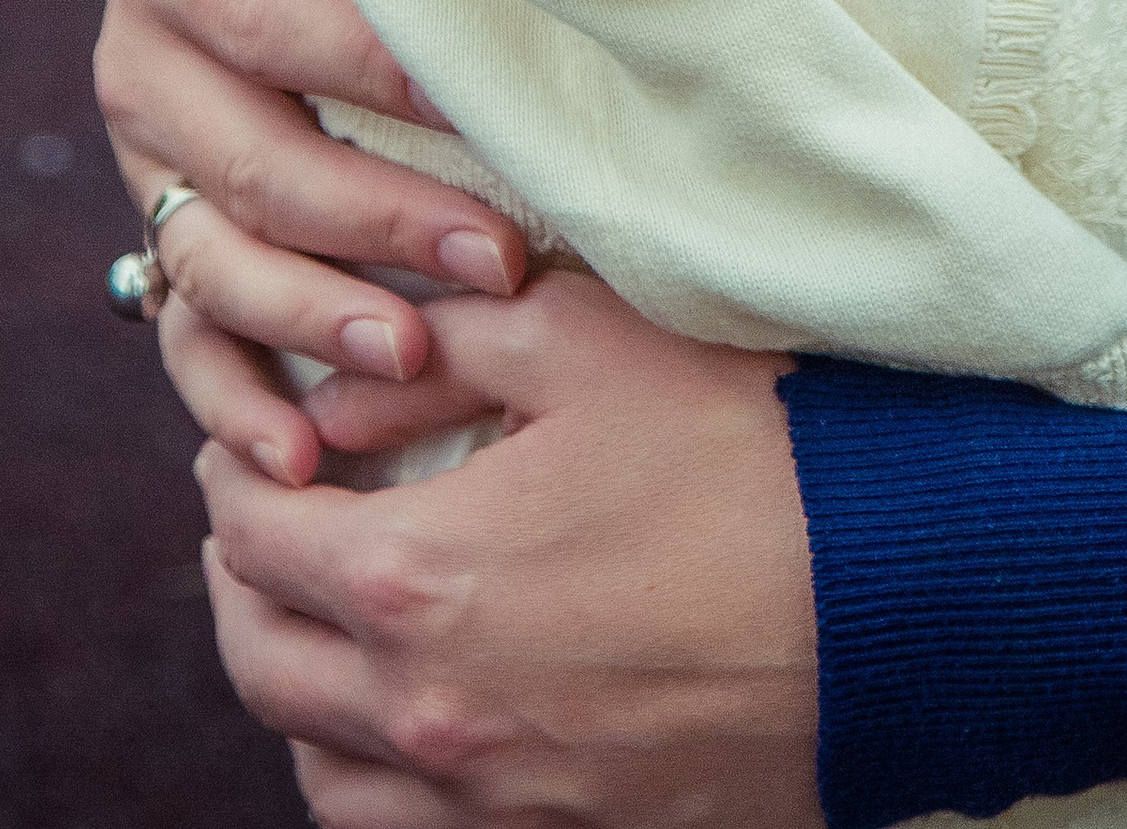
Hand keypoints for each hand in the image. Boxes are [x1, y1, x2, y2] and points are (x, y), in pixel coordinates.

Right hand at [96, 0, 526, 488]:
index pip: (261, 17)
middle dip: (377, 222)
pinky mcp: (161, 218)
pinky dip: (234, 400)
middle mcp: (140, 52)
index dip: (368, 67)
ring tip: (413, 359)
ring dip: (316, 319)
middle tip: (495, 261)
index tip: (482, 106)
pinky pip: (183, 327)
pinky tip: (296, 459)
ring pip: (212, 258)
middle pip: (249, 158)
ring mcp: (143, 149)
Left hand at [197, 273, 821, 827]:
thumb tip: (339, 397)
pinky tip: (404, 721)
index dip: (236, 476)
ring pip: (320, 770)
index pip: (254, 534)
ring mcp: (492, 796)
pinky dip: (371, 779)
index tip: (247, 443)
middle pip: (263, 661)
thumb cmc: (745, 449)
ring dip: (299, 690)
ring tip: (321, 624)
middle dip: (242, 583)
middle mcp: (427, 709)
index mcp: (415, 575)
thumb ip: (444, 352)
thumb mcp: (588, 343)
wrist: (890, 596)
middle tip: (259, 526)